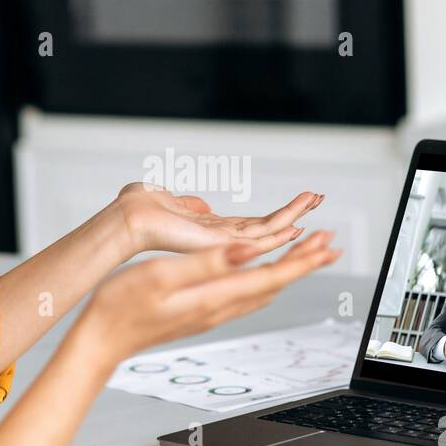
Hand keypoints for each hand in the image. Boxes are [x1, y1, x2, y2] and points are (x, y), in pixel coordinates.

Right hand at [80, 230, 341, 365]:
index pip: (271, 277)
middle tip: (331, 243)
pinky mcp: (201, 313)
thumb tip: (249, 250)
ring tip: (307, 253)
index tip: (326, 243)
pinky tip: (265, 274)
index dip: (302, 259)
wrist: (101, 341)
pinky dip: (266, 279)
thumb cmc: (121, 306)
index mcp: (213, 296)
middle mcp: (219, 308)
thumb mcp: (162, 275)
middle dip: (304, 262)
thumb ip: (207, 263)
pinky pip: (246, 296)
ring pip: (263, 290)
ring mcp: (211, 314)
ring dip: (288, 270)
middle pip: (275, 284)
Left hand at [115, 183, 321, 257]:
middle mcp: (220, 241)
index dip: (276, 216)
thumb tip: (201, 204)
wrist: (128, 217)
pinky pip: (254, 240)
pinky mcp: (218, 245)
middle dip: (294, 213)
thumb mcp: (172, 200)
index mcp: (210, 230)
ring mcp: (221, 245)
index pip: (252, 225)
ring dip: (293, 217)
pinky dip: (277, 232)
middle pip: (267, 230)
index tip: (298, 204)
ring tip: (315, 202)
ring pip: (267, 234)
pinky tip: (296, 225)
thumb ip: (191, 204)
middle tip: (318, 199)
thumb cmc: (140, 208)